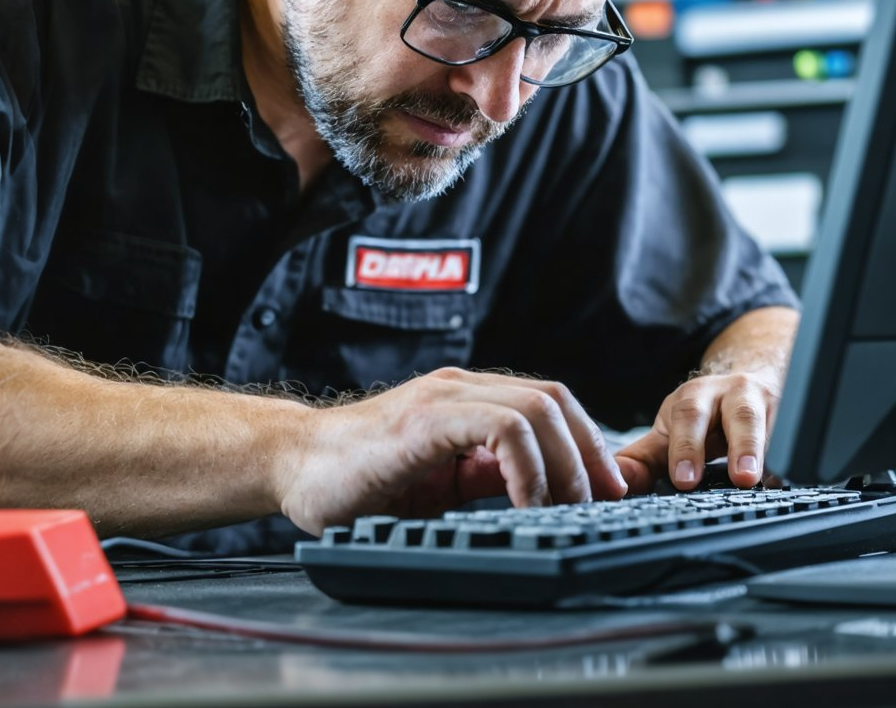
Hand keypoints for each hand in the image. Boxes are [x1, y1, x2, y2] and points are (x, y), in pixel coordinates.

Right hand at [274, 367, 628, 534]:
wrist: (289, 466)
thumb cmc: (353, 478)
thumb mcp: (438, 485)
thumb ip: (483, 479)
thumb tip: (540, 496)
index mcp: (465, 401)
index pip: (548, 404)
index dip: (586, 442)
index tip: (606, 487)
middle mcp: (459, 390)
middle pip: (554, 398)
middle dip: (590, 450)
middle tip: (604, 498)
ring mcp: (443, 399)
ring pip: (536, 407)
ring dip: (566, 460)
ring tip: (570, 505)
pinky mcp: (425, 419)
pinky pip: (500, 427)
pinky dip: (528, 465)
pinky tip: (528, 500)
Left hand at [613, 369, 782, 492]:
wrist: (747, 385)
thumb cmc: (703, 415)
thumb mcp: (671, 431)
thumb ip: (643, 459)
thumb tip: (614, 482)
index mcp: (695, 397)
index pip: (689, 418)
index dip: (687, 448)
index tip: (684, 480)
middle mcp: (735, 394)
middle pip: (740, 416)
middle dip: (741, 447)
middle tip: (740, 478)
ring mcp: (770, 405)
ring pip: (775, 425)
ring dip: (773, 453)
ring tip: (770, 479)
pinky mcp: (795, 420)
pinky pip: (797, 440)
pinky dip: (793, 462)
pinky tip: (790, 480)